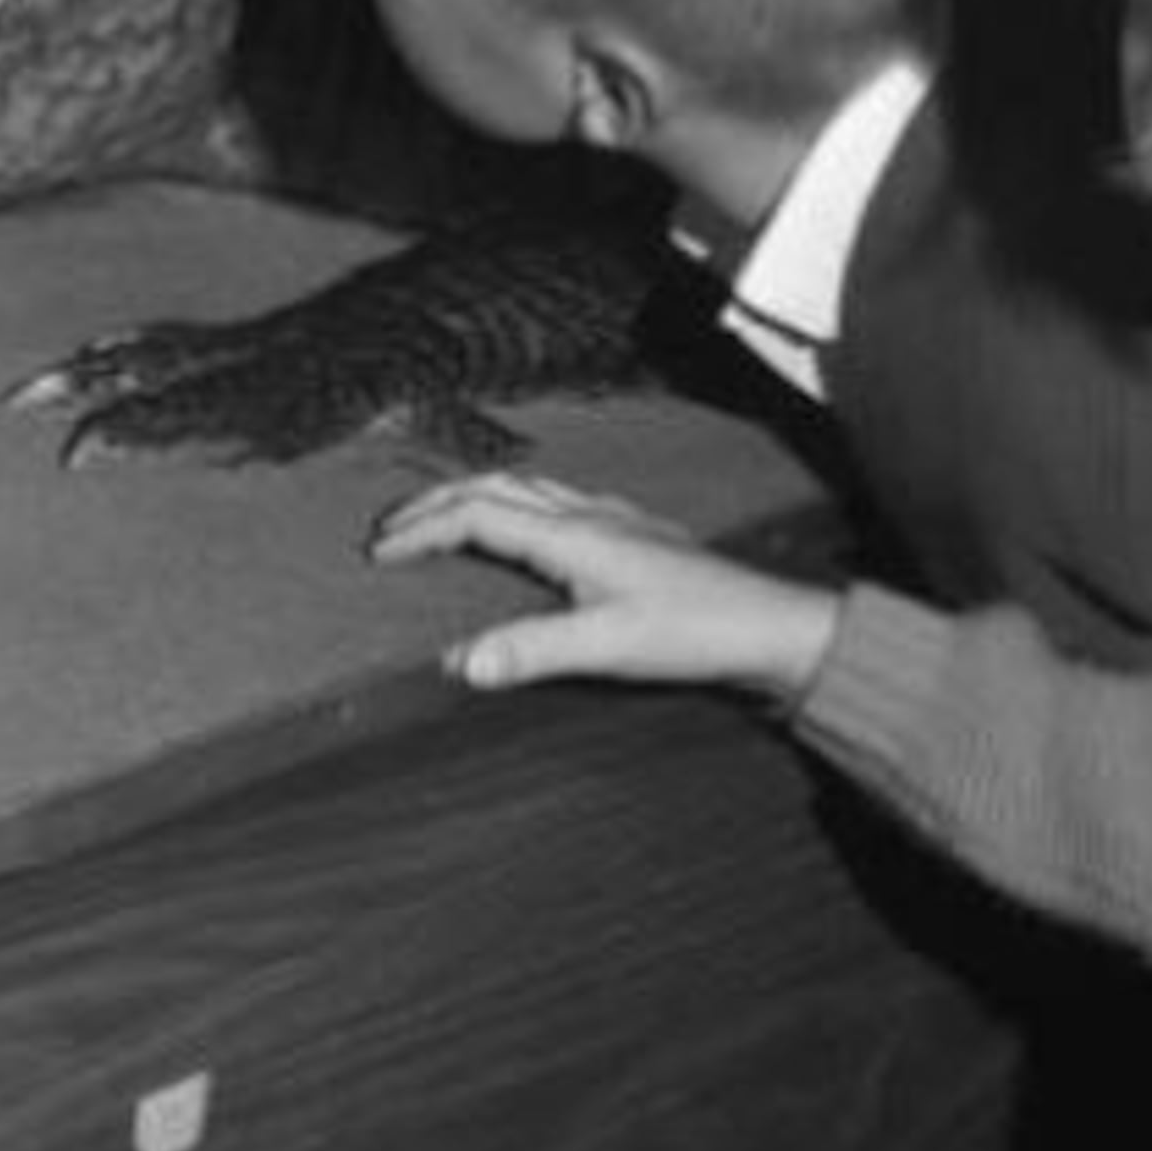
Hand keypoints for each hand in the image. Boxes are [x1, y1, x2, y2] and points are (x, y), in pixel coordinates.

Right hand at [366, 470, 840, 697]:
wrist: (773, 626)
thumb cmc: (697, 633)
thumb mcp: (609, 647)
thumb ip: (531, 652)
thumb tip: (456, 663)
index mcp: (570, 534)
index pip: (474, 514)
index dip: (420, 531)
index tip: (378, 556)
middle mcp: (586, 515)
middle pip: (490, 487)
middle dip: (433, 503)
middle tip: (390, 531)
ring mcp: (612, 520)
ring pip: (523, 489)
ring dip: (471, 498)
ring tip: (438, 523)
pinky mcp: (632, 536)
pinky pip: (554, 503)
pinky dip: (513, 507)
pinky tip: (523, 533)